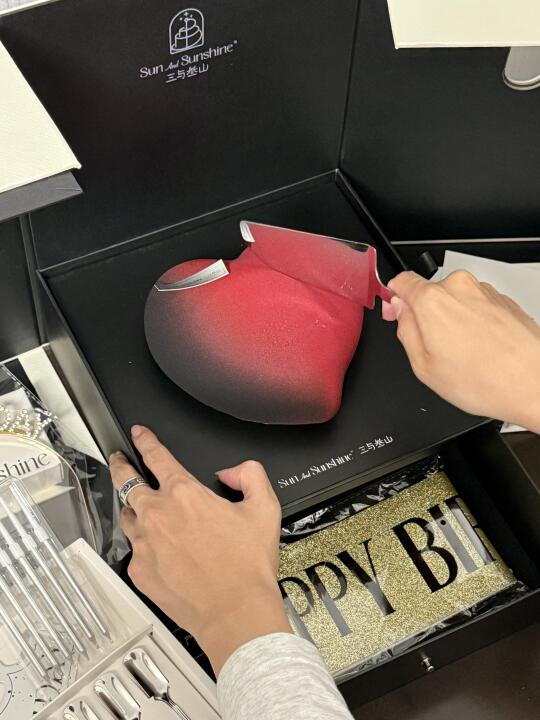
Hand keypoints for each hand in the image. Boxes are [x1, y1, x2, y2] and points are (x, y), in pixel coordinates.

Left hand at [109, 426, 290, 673]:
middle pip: (126, 481)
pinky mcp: (139, 570)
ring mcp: (144, 544)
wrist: (234, 611)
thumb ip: (250, 475)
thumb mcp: (265, 507)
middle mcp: (158, 515)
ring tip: (138, 507)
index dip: (145, 440)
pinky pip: (135, 550)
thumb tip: (231, 472)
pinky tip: (158, 551)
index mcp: (184, 494)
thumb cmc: (247, 565)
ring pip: (127, 516)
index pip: (156, 456)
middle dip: (121, 466)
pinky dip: (144, 545)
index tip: (138, 434)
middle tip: (119, 460)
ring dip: (132, 508)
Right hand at [383, 270, 539, 432]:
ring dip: (453, 321)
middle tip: (433, 348)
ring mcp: (485, 292)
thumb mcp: (423, 366)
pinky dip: (475, 324)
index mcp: (432, 300)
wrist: (533, 383)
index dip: (394, 298)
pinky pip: (478, 307)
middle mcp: (459, 288)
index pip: (402, 281)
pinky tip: (481, 350)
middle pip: (430, 294)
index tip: (395, 311)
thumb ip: (405, 332)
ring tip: (462, 354)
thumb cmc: (485, 379)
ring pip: (456, 301)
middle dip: (426, 316)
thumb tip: (401, 315)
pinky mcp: (504, 301)